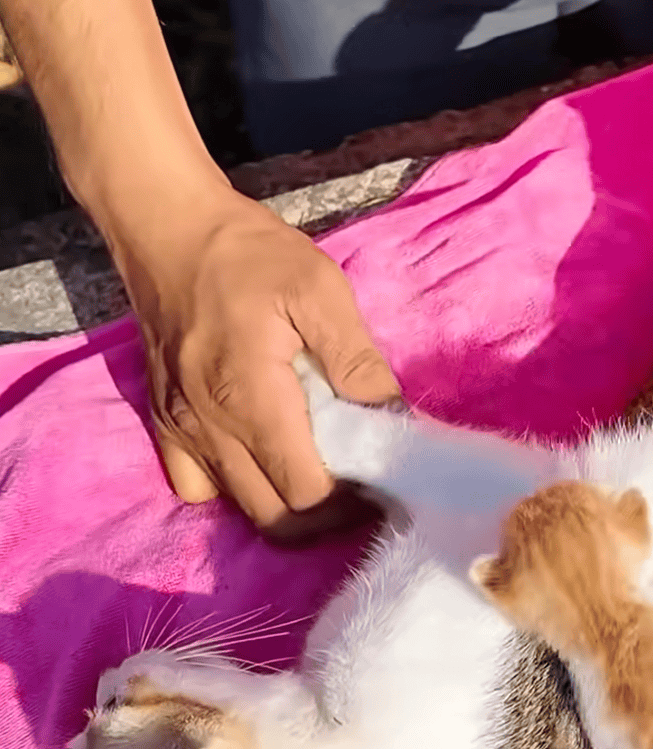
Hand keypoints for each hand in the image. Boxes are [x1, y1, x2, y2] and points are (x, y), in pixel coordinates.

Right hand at [121, 188, 399, 538]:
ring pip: (240, 508)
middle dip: (325, 515)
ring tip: (317, 469)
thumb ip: (357, 361)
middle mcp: (209, 430)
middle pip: (276, 518)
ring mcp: (179, 432)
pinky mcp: (162, 423)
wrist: (168, 230)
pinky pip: (197, 488)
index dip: (352, 503)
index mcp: (252, 400)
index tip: (382, 482)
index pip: (308, 494)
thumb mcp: (318, 290)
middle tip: (357, 481)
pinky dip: (235, 489)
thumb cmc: (248, 254)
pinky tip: (259, 457)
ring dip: (284, 503)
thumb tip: (394, 417)